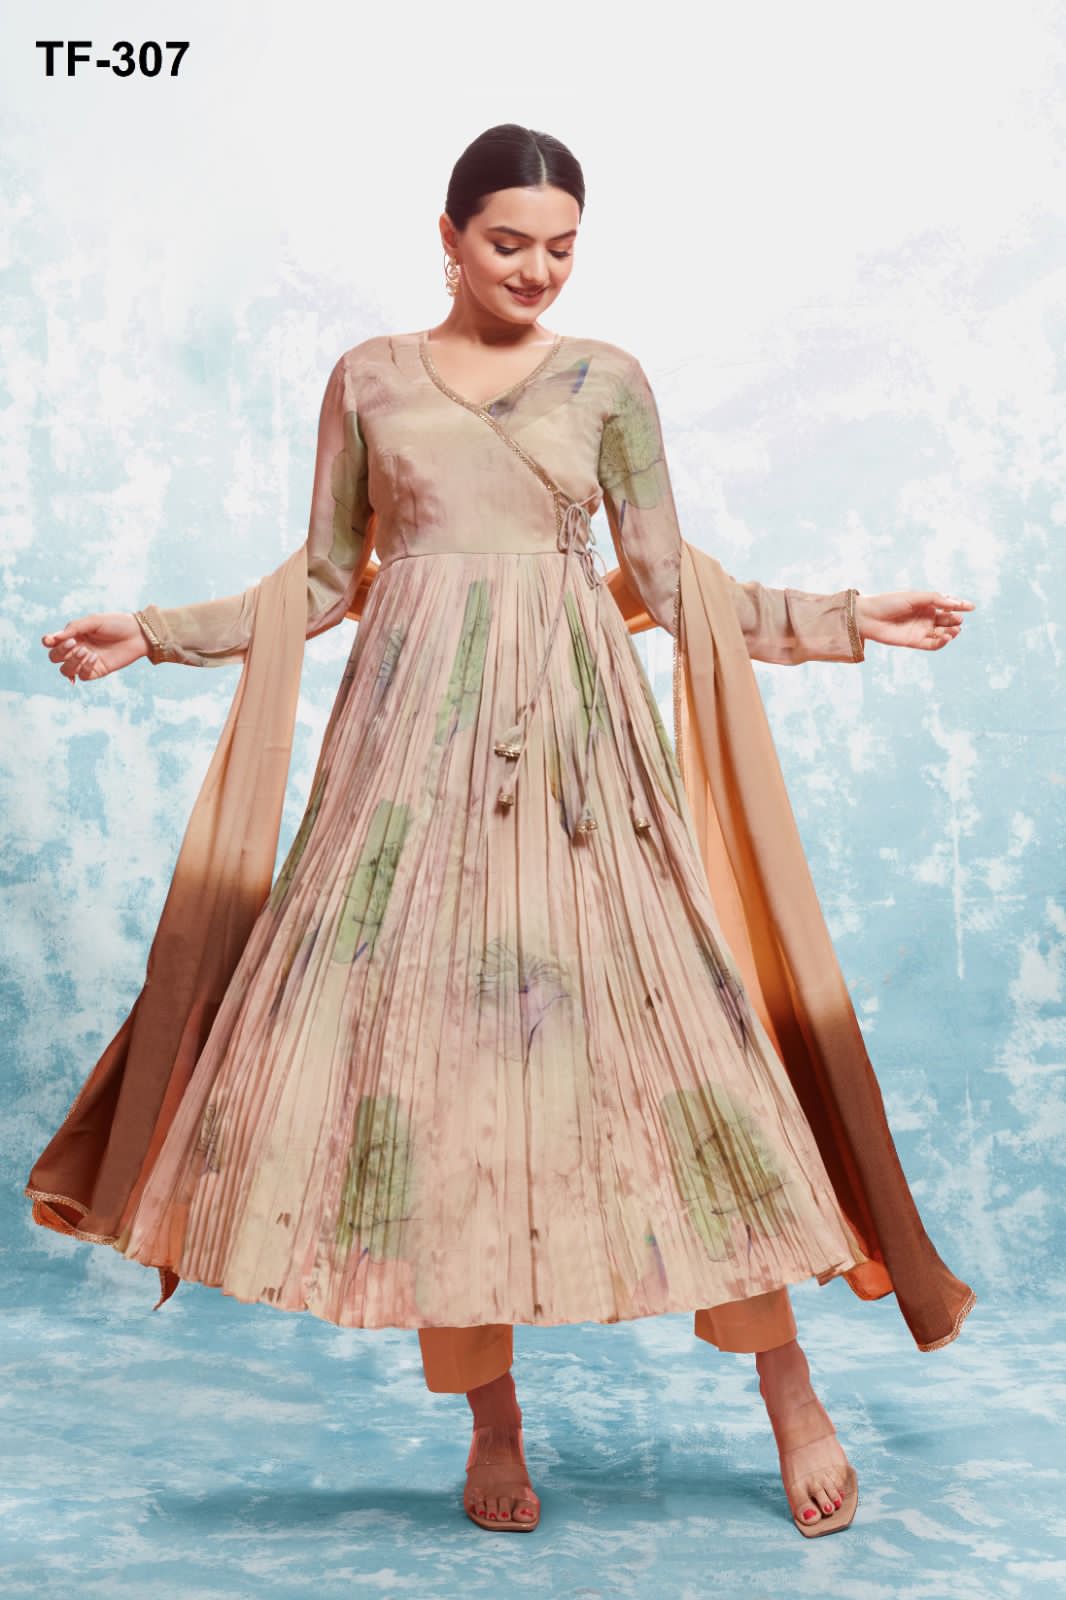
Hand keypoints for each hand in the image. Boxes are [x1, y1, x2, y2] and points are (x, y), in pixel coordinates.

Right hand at [42, 612, 148, 682]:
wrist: (138, 634)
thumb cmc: (116, 624)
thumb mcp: (93, 621)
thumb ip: (74, 628)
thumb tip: (54, 638)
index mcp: (73, 635)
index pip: (52, 642)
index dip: (47, 642)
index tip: (50, 640)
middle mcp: (77, 649)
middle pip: (55, 658)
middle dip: (60, 652)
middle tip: (73, 643)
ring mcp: (86, 662)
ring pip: (66, 671)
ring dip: (71, 662)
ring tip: (86, 651)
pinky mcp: (97, 671)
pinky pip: (82, 676)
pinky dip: (85, 668)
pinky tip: (94, 657)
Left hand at [854, 590, 974, 651]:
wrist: (868, 616)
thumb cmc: (889, 602)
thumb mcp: (914, 597)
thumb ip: (935, 599)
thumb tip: (954, 603)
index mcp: (926, 604)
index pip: (948, 605)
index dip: (960, 606)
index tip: (971, 607)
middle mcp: (925, 617)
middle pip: (947, 619)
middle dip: (955, 620)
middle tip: (958, 619)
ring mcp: (920, 630)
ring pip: (942, 633)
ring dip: (951, 632)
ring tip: (954, 630)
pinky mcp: (914, 642)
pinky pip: (932, 645)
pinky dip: (941, 643)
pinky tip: (946, 638)